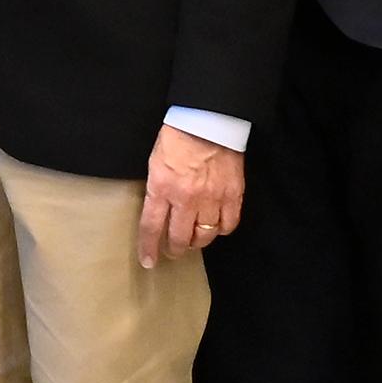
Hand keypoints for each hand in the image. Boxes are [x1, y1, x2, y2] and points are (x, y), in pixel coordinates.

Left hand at [138, 123, 243, 268]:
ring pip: (205, 235)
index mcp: (162, 187)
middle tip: (174, 251)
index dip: (149, 247)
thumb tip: (159, 210)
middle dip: (175, 249)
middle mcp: (186, 198)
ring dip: (198, 241)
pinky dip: (222, 230)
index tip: (148, 261)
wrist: (209, 120)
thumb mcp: (155, 162)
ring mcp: (212, 198)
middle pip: (180, 238)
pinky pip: (229, 224)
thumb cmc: (177, 137)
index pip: (152, 227)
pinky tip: (216, 227)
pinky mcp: (233, 194)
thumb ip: (157, 189)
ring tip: (194, 239)